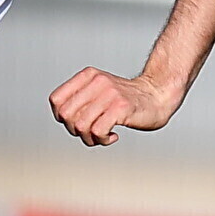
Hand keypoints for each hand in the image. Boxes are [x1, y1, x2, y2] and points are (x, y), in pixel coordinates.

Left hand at [48, 66, 181, 146]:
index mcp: (88, 75)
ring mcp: (109, 94)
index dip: (61, 118)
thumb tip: (62, 118)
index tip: (77, 122)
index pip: (56, 100)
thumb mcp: (99, 92)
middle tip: (91, 132)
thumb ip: (81, 100)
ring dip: (89, 138)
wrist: (158, 96)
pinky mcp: (120, 107)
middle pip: (66, 115)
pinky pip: (97, 131)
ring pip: (80, 125)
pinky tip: (113, 136)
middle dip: (75, 131)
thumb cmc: (127, 100)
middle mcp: (97, 81)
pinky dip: (102, 140)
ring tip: (102, 136)